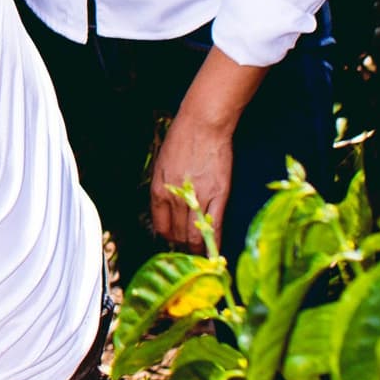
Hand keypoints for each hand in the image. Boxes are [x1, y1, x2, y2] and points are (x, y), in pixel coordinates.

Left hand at [151, 113, 235, 252]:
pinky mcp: (219, 196)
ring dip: (197, 248)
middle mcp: (176, 199)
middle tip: (188, 251)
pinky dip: (214, 243)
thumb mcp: (161, 165)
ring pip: (195, 235)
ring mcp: (198, 199)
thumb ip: (163, 190)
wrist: (203, 125)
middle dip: (182, 246)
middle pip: (178, 235)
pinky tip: (214, 252)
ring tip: (200, 254)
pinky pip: (215, 227)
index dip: (168, 238)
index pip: (161, 227)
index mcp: (160, 191)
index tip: (174, 241)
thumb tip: (166, 212)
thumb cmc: (181, 139)